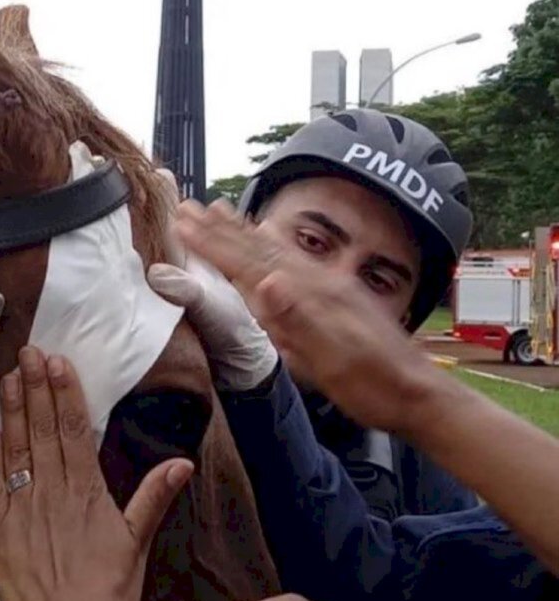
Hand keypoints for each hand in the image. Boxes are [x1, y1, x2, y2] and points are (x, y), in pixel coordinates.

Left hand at [0, 346, 193, 600]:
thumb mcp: (136, 543)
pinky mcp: (0, 533)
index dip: (65, 394)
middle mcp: (53, 494)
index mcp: (87, 493)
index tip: (57, 362)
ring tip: (8, 378)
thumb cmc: (108, 592)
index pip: (74, 431)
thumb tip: (182, 463)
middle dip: (36, 389)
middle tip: (28, 353)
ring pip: (16, 451)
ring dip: (12, 412)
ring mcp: (23, 511)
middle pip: (43, 432)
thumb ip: (154, 498)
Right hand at [173, 198, 441, 431]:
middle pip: (260, 249)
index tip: (182, 224)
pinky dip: (274, 241)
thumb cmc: (372, 386)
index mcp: (313, 297)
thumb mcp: (332, 362)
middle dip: (222, 229)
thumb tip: (266, 282)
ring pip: (276, 250)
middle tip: (189, 206)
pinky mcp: (336, 295)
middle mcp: (319, 282)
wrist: (418, 394)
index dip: (215, 245)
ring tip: (219, 209)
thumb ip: (298, 321)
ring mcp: (329, 286)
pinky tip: (269, 231)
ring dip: (243, 229)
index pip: (252, 265)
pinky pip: (294, 259)